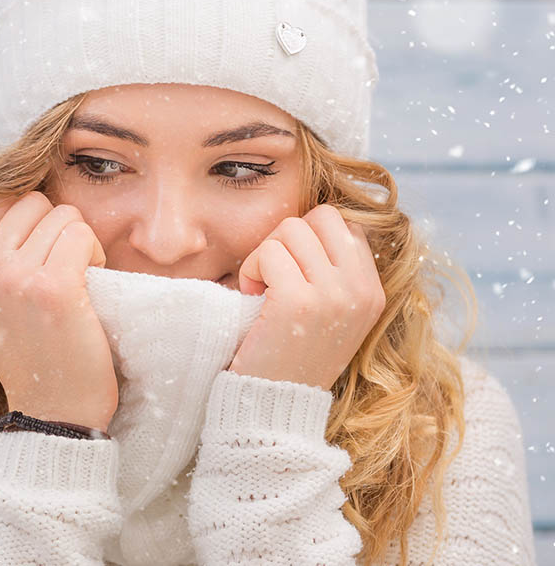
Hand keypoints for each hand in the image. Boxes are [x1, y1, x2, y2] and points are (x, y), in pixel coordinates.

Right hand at [0, 190, 117, 432]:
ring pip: (61, 215)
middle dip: (54, 227)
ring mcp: (15, 277)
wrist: (52, 410)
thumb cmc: (27, 353)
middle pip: (30, 202)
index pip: (0, 204)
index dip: (31, 225)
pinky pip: (81, 234)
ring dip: (78, 243)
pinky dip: (94, 254)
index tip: (39, 260)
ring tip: (75, 282)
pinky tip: (88, 287)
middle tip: (61, 267)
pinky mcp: (53, 287)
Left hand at [228, 204, 384, 390]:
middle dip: (287, 237)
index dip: (310, 239)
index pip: (345, 225)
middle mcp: (360, 291)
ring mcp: (333, 295)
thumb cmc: (291, 354)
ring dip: (266, 254)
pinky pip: (269, 253)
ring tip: (262, 289)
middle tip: (274, 274)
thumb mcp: (331, 314)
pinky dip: (251, 269)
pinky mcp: (298, 302)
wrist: (275, 406)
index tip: (294, 272)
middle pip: (321, 217)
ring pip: (291, 229)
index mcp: (372, 291)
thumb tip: (311, 222)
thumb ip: (332, 273)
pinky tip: (252, 297)